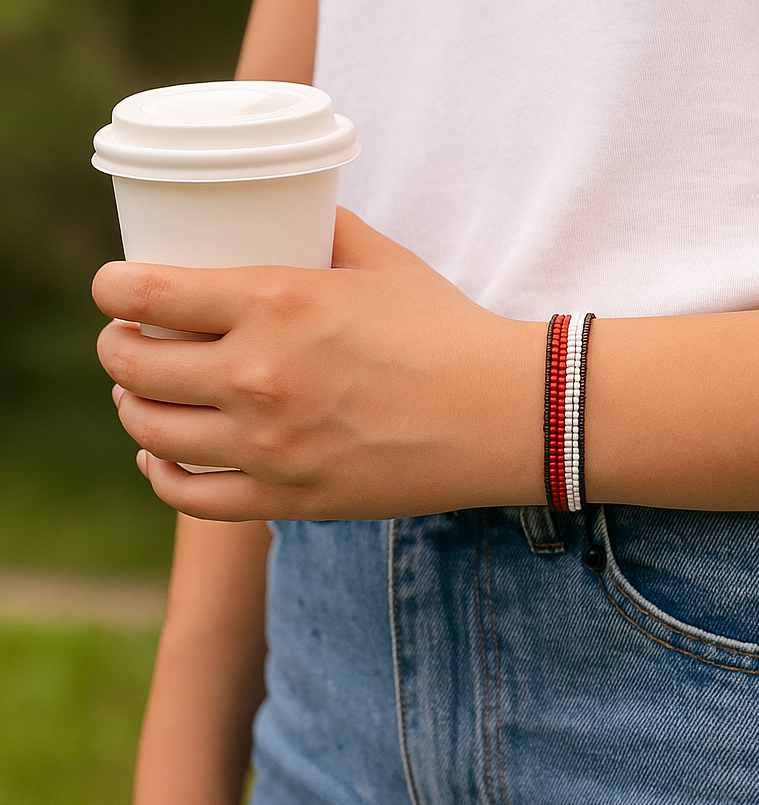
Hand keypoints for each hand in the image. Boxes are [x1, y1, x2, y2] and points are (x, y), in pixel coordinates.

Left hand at [93, 208, 544, 520]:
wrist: (503, 416)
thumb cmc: (449, 333)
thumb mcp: (384, 263)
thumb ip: (327, 230)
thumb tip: (296, 210)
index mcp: (277, 302)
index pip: (146, 292)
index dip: (111, 289)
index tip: (115, 290)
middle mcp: (259, 376)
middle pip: (134, 364)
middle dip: (117, 348)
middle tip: (129, 343)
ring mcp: (271, 445)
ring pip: (154, 432)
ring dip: (133, 408)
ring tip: (141, 398)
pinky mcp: (291, 498)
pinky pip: (191, 498)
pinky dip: (162, 476)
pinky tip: (162, 459)